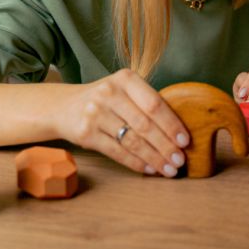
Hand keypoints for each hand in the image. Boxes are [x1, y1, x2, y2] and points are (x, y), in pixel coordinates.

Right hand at [52, 69, 188, 177]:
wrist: (63, 106)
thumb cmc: (105, 100)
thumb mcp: (124, 90)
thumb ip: (146, 103)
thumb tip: (178, 131)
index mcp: (125, 79)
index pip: (155, 103)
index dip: (172, 124)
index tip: (185, 140)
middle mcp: (109, 93)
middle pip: (145, 124)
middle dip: (166, 145)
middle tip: (180, 160)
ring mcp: (95, 113)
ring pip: (132, 141)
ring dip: (154, 158)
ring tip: (168, 169)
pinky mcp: (86, 134)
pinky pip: (117, 152)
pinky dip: (136, 163)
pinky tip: (149, 169)